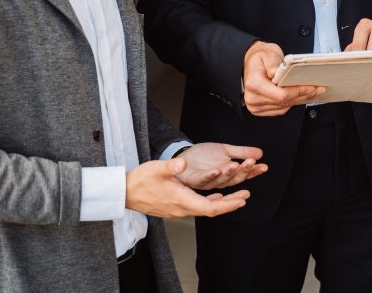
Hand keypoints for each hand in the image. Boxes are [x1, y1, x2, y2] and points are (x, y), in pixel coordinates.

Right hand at [125, 158, 250, 218]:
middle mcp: (182, 209)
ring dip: (221, 203)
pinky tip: (215, 195)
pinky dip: (210, 201)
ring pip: (205, 208)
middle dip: (230, 204)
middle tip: (245, 197)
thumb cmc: (140, 180)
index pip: (210, 207)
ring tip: (236, 196)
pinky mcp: (175, 207)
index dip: (228, 204)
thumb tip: (183, 162)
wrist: (125, 193)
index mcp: (181, 200)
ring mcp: (179, 210)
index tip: (241, 200)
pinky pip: (198, 207)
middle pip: (211, 209)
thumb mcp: (156, 169)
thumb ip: (171, 166)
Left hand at [175, 142, 268, 189]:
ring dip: (229, 173)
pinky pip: (203, 179)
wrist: (183, 154)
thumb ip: (242, 152)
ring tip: (235, 164)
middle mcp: (220, 180)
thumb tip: (259, 153)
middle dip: (243, 171)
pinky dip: (210, 176)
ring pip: (221, 180)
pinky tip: (216, 170)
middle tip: (251, 162)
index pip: (244, 173)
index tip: (264, 166)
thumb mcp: (225, 150)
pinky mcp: (195, 180)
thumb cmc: (203, 155)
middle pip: (234, 178)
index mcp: (228, 173)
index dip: (254, 171)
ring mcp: (208, 181)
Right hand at [243, 41, 324, 116]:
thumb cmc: (260, 57)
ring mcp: (256, 105)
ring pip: (284, 106)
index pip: (281, 94)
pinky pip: (281, 109)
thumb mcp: (268, 53)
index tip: (311, 87)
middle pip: (285, 102)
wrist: (251, 62)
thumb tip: (279, 73)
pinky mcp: (261, 109)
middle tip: (319, 88)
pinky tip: (301, 95)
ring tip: (313, 91)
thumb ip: (274, 63)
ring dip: (300, 99)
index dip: (298, 92)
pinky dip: (292, 102)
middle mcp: (253, 97)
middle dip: (303, 95)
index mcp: (254, 83)